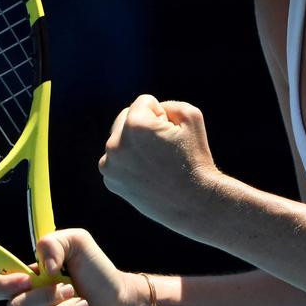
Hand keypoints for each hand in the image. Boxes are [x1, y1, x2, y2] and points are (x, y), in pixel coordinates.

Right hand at [0, 228, 149, 305]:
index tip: (27, 279)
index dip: (0, 285)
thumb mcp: (78, 243)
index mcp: (26, 282)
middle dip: (46, 298)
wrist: (123, 304)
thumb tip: (41, 269)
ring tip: (82, 305)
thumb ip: (54, 242)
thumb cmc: (99, 273)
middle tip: (70, 288)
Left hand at [99, 94, 219, 231]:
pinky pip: (117, 159)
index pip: (145, 102)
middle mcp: (115, 143)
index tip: (172, 136)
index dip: (163, 116)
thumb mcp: (191, 116)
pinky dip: (129, 162)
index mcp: (134, 125)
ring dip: (135, 144)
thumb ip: (168, 104)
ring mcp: (110, 164)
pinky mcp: (110, 180)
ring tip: (156, 162)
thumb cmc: (195, 157)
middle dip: (144, 127)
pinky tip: (147, 174)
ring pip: (120, 139)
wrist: (193, 203)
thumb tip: (149, 112)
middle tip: (164, 148)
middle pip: (126, 118)